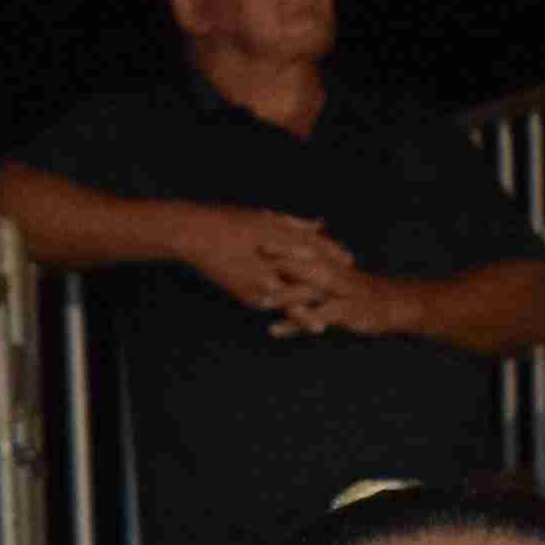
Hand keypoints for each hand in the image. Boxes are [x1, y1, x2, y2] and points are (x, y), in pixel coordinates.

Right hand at [186, 207, 359, 326]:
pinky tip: (294, 327)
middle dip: (329, 283)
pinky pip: (270, 306)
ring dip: (308, 310)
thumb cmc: (228, 221)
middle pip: (308, 270)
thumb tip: (319, 224)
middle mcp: (274, 255)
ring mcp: (260, 275)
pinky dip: (284, 317)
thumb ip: (294, 223)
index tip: (350, 260)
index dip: (332, 252)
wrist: (195, 233)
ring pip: (291, 294)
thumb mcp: (265, 217)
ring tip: (325, 325)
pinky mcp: (245, 290)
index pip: (312, 243)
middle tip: (350, 293)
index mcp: (280, 233)